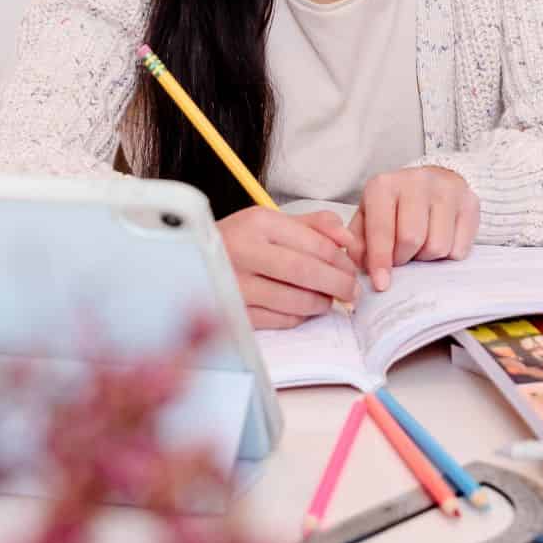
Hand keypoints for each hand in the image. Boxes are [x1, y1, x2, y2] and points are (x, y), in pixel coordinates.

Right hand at [218, 207, 361, 329]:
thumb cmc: (241, 240)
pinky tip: (303, 310)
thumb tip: (348, 240)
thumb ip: (315, 225)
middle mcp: (245, 251)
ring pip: (294, 300)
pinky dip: (298, 317)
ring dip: (320, 304)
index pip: (314, 243)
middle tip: (351, 291)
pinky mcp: (234, 312)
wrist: (192, 261)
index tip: (351, 269)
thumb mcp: (273, 222)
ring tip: (329, 300)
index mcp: (258, 223)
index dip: (340, 260)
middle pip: (305, 272)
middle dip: (337, 284)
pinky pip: (278, 320)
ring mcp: (237, 284)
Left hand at [354, 166, 479, 292]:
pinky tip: (440, 240)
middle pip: (412, 239)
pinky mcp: (470, 203)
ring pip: (438, 246)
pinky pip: (460, 248)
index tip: (381, 284)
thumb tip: (360, 265)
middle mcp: (416, 181)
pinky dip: (448, 255)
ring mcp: (446, 190)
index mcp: (384, 185)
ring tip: (420, 247)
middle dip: (404, 259)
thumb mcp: (369, 215)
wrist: (434, 179)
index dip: (380, 260)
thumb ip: (359, 241)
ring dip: (427, 258)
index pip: (382, 229)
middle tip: (402, 257)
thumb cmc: (396, 205)